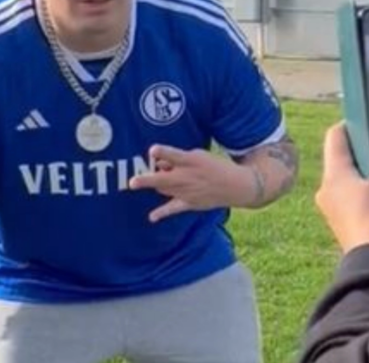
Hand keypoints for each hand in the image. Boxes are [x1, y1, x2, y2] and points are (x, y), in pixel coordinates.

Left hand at [129, 144, 254, 222]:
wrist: (235, 185)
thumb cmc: (212, 166)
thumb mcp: (198, 156)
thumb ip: (176, 159)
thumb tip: (158, 164)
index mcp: (190, 161)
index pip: (174, 155)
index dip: (163, 152)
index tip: (152, 150)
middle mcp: (187, 176)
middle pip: (163, 178)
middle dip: (147, 180)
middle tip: (132, 182)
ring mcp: (187, 191)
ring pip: (163, 189)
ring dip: (156, 185)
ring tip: (158, 178)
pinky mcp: (190, 203)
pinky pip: (173, 209)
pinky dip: (162, 213)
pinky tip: (152, 217)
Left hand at [315, 122, 368, 253]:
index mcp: (334, 174)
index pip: (336, 136)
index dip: (353, 125)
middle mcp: (326, 188)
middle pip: (341, 158)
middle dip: (362, 153)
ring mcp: (331, 208)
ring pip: (347, 179)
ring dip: (365, 174)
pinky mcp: (340, 223)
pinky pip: (350, 197)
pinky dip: (364, 192)